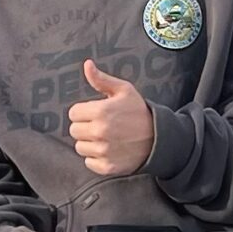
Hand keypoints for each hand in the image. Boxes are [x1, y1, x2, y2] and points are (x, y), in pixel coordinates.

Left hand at [67, 60, 157, 178]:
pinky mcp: (107, 166)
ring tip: (105, 137)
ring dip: (90, 143)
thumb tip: (87, 65)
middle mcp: (100, 131)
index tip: (95, 113)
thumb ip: (101, 79)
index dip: (83, 112)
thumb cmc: (139, 112)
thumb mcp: (124, 90)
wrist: (158, 137)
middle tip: (101, 125)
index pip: (73, 113)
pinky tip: (109, 150)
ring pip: (80, 147)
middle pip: (74, 130)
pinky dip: (96, 158)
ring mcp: (104, 150)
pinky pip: (89, 162)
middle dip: (85, 126)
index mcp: (101, 111)